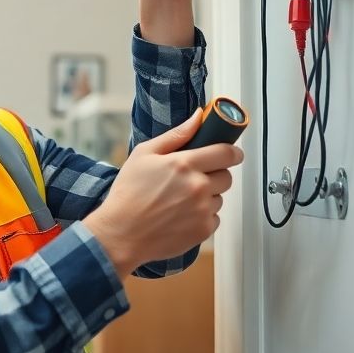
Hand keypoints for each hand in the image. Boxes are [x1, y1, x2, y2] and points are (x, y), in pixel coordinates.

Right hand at [83, 108, 243, 276]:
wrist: (121, 234)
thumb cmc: (128, 194)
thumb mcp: (144, 154)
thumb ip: (176, 135)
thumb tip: (198, 117)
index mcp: (184, 164)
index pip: (225, 153)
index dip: (232, 152)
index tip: (231, 154)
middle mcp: (198, 187)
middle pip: (226, 176)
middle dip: (215, 175)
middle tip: (194, 178)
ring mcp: (202, 210)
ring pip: (219, 197)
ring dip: (208, 196)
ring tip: (181, 200)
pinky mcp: (203, 230)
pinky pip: (215, 218)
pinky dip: (203, 216)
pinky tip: (181, 216)